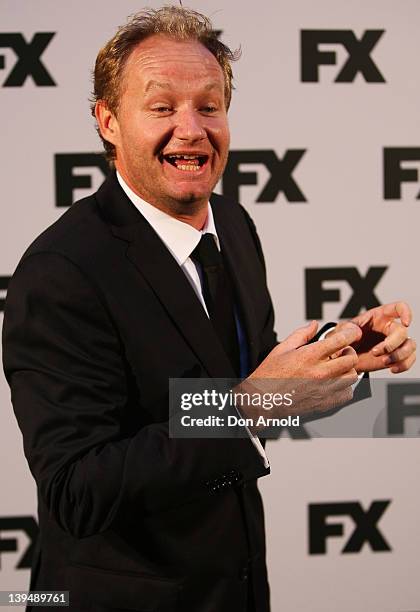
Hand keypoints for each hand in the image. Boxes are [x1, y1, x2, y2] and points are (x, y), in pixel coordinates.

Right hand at [238, 320, 361, 425]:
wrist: (262, 401)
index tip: (351, 333)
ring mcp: (323, 390)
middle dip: (349, 352)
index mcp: (308, 357)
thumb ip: (301, 334)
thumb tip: (314, 325)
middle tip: (341, 352)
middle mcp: (319, 373)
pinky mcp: (324, 403)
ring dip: (347, 370)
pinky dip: (344, 388)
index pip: (340, 341)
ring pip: (352, 377)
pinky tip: (333, 383)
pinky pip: (346, 394)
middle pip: (351, 359)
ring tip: (336, 368)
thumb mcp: (282, 349)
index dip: (350, 334)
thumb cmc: (268, 376)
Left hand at [333, 302, 415, 373]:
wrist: (343, 356)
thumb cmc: (345, 338)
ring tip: (384, 361)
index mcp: (379, 316)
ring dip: (400, 355)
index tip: (405, 323)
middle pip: (402, 331)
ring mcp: (395, 342)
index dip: (406, 313)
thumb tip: (358, 332)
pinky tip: (392, 369)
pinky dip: (404, 365)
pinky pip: (408, 360)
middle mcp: (389, 328)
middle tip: (375, 352)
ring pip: (410, 345)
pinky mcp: (395, 356)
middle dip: (391, 344)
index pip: (398, 307)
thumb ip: (347, 328)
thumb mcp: (342, 330)